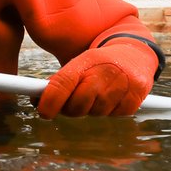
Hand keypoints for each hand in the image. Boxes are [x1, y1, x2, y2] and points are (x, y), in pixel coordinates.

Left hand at [36, 41, 158, 117]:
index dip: (50, 101)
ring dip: (91, 108)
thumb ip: (59, 81)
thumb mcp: (79, 64)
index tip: (43, 112)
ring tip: (99, 92)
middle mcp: (105, 72)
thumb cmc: (98, 64)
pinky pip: (113, 115)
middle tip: (74, 99)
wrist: (135, 55)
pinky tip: (113, 96)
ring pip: (95, 112)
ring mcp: (122, 86)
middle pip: (77, 106)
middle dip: (71, 108)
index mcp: (87, 60)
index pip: (63, 83)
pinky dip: (109, 110)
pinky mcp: (135, 99)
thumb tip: (36, 100)